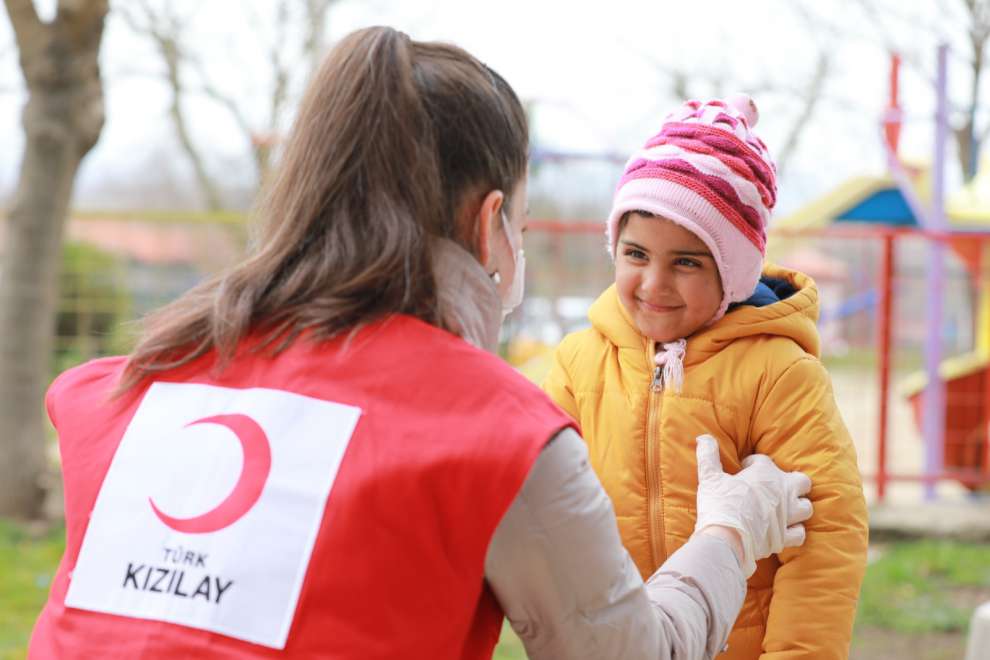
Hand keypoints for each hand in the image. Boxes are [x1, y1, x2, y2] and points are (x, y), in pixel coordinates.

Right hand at [693, 434, 812, 576]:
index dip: (752, 464)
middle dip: (792, 482)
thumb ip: (708, 454)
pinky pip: (800, 533)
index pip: (764, 460)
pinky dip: (795, 531)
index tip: (743, 470)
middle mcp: (782, 492)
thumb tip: (703, 437)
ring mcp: (787, 515)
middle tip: (774, 487)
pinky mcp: (785, 537)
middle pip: (802, 482)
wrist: (724, 538)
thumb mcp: (709, 476)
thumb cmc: (718, 504)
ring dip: (797, 506)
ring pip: (806, 507)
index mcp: (765, 474)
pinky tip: (785, 529)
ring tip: (784, 508)